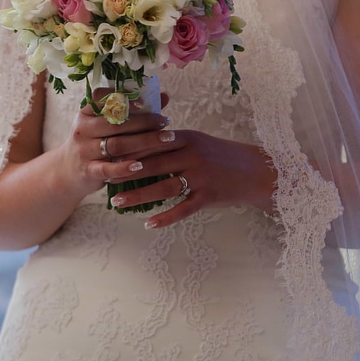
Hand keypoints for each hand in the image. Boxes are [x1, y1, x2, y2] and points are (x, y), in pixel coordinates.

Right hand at [56, 87, 172, 198]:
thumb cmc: (93, 143)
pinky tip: (140, 166)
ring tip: (165, 140)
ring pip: (116, 144)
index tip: (144, 101)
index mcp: (86, 113)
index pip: (101, 98)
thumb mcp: (104, 125)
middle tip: (165, 121)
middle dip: (144, 121)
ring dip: (143, 142)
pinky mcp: (87, 171)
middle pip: (116, 123)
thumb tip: (163, 96)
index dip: (123, 98)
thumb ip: (130, 112)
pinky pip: (107, 169)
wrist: (67, 172)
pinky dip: (124, 167)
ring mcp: (84, 151)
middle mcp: (83, 129)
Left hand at [103, 125, 276, 227]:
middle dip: (126, 172)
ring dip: (138, 196)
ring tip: (117, 203)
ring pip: (164, 186)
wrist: (255, 171)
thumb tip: (138, 142)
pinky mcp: (209, 196)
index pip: (151, 140)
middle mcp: (192, 154)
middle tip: (104, 180)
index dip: (128, 147)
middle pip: (153, 163)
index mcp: (186, 137)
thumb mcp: (197, 141)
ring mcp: (201, 176)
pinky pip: (184, 208)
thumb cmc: (220, 156)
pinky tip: (150, 223)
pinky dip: (166, 217)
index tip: (106, 153)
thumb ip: (170, 141)